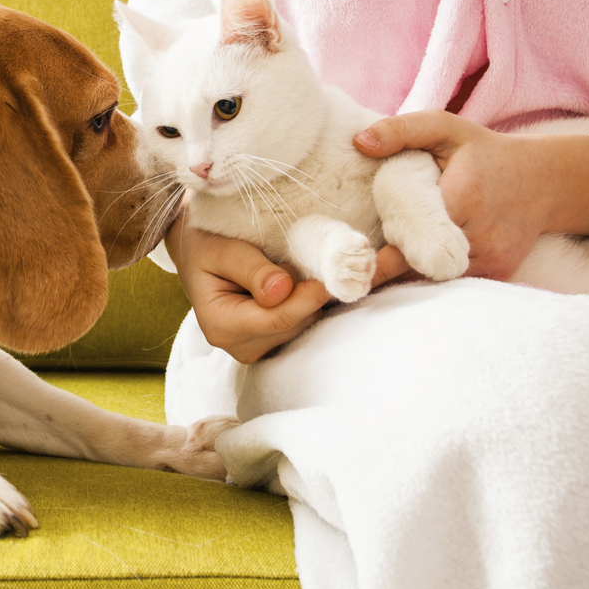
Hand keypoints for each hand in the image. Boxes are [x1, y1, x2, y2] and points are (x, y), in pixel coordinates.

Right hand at [166, 217, 407, 363]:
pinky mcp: (285, 330)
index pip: (275, 318)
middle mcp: (246, 344)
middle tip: (384, 261)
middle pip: (301, 322)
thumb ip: (248, 268)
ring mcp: (267, 342)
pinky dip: (345, 293)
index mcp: (223, 327)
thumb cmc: (203, 243)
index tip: (333, 277)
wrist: (198, 248)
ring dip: (349, 290)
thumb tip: (281, 289)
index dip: (307, 299)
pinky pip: (316, 315)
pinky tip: (382, 271)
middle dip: (337, 292)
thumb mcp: (217, 249)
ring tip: (391, 260)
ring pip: (314, 320)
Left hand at [354, 111, 588, 279]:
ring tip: (384, 265)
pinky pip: (454, 283)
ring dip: (410, 274)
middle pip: (419, 264)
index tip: (355, 261)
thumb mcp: (446, 129)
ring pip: (435, 279)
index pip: (411, 236)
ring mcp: (491, 258)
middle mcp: (479, 235)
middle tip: (358, 266)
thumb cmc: (485, 153)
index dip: (380, 253)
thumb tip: (359, 142)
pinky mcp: (498, 273)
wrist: (544, 181)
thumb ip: (402, 130)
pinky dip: (433, 277)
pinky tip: (418, 266)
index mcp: (461, 198)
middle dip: (389, 266)